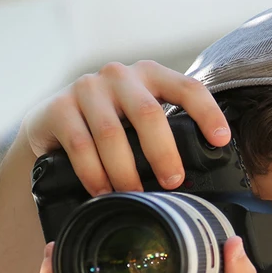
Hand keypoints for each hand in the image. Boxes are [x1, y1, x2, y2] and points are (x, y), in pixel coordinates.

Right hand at [19, 60, 230, 194]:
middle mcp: (119, 76)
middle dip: (163, 153)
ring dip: (126, 172)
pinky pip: (80, 145)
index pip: (186, 87)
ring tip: (135, 197)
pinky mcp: (58, 107)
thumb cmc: (106, 129)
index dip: (207, 113)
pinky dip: (94, 174)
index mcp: (149, 76)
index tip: (221, 141)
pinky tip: (103, 193)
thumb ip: (162, 137)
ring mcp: (87, 88)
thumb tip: (199, 181)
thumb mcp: (137, 125)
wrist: (49, 124)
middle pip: (148, 114)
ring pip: (112, 134)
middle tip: (173, 184)